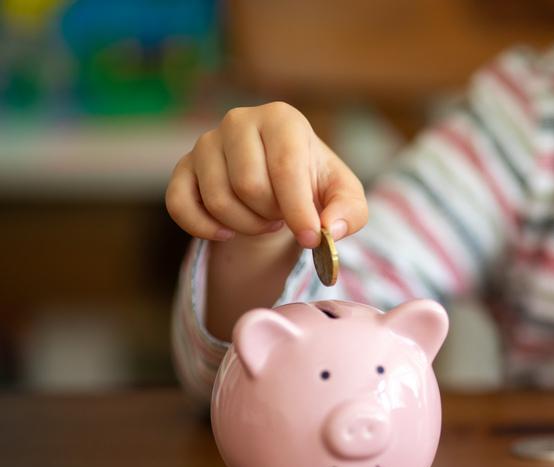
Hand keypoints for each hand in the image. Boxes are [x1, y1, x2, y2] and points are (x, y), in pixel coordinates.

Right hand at [165, 102, 367, 247]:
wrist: (280, 184)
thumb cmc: (314, 185)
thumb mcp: (344, 196)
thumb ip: (350, 212)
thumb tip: (330, 228)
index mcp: (282, 119)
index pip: (285, 168)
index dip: (298, 210)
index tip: (310, 238)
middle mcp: (239, 121)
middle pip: (249, 186)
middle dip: (272, 216)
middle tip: (283, 217)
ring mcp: (206, 143)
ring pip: (218, 201)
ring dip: (246, 226)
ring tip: (265, 218)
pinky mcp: (182, 167)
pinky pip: (180, 206)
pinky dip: (205, 229)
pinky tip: (228, 232)